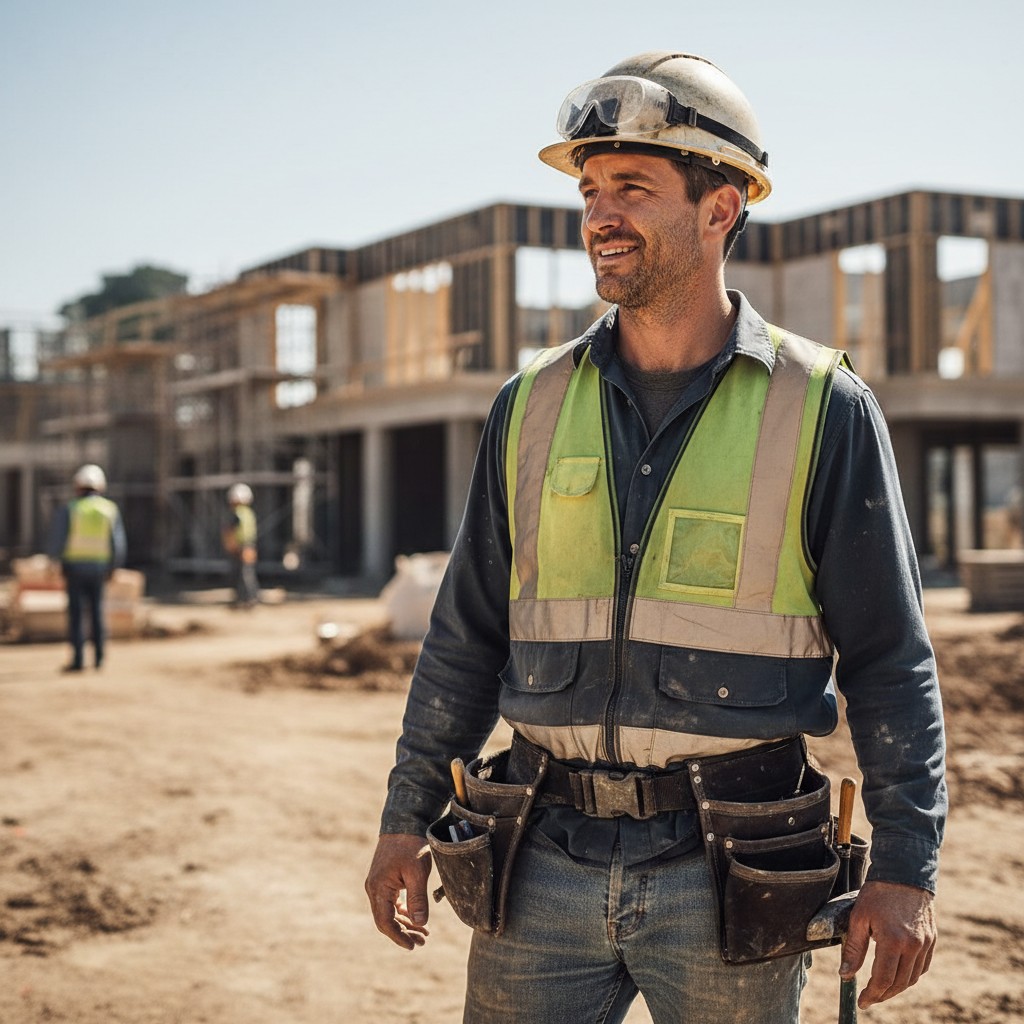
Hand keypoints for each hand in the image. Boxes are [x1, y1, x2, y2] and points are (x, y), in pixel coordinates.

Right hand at [365, 833, 431, 949]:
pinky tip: (416, 918)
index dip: (399, 937)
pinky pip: (391, 902)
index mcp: (378, 888)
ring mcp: (378, 884)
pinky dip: (403, 912)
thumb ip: (418, 899)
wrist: (404, 821)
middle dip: (404, 933)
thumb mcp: (418, 872)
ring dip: (405, 924)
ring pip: (389, 912)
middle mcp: (374, 888)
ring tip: (423, 934)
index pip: (385, 922)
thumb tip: (420, 924)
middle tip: (423, 942)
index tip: (414, 946)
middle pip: (386, 920)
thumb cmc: (411, 845)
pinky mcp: (385, 879)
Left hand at [840, 880, 935, 1008]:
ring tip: (881, 988)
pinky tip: (898, 974)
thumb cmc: (878, 893)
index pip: (882, 979)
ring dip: (896, 987)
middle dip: (883, 994)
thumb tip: (845, 975)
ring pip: (912, 978)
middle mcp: (913, 946)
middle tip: (869, 998)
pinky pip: (922, 967)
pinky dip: (910, 975)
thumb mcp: (859, 918)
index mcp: (893, 941)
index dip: (871, 994)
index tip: (862, 1001)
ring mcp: (925, 944)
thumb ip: (853, 949)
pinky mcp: (932, 940)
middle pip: (899, 983)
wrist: (904, 872)